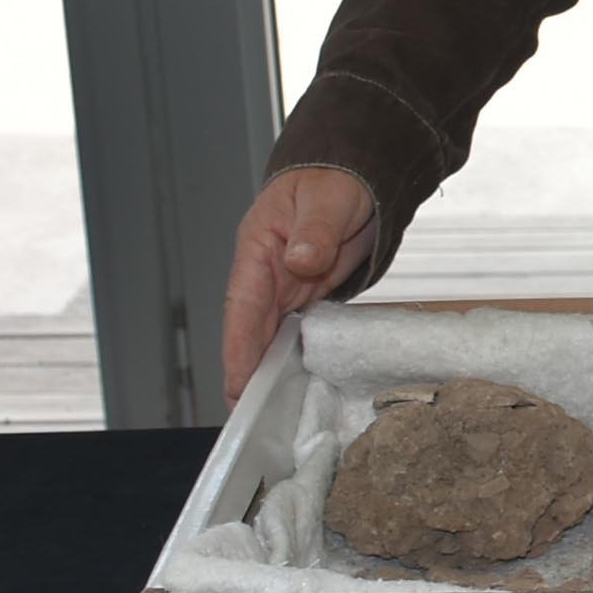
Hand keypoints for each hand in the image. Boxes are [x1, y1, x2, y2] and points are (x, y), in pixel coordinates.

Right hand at [221, 167, 376, 402]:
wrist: (354, 174)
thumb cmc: (332, 179)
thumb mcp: (326, 198)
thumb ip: (315, 230)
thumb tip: (300, 260)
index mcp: (258, 250)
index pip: (243, 307)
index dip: (239, 348)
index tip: (238, 384)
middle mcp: (267, 275)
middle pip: (253, 332)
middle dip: (249, 374)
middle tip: (248, 418)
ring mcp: (288, 288)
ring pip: (273, 338)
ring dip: (272, 373)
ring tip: (271, 415)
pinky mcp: (309, 295)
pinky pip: (299, 333)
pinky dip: (299, 359)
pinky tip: (303, 387)